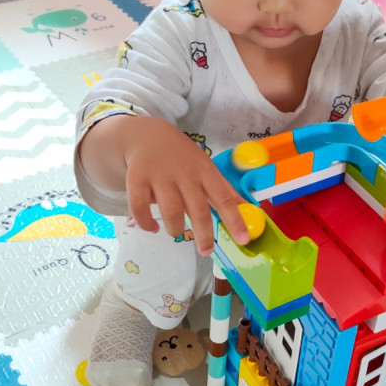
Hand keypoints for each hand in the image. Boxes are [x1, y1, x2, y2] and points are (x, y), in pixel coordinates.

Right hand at [82, 115, 249, 254]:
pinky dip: (146, 222)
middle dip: (204, 234)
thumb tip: (248, 208)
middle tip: (206, 251)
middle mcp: (185, 174)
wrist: (147, 135)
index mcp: (205, 172)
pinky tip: (152, 227)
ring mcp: (160, 176)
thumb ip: (224, 190)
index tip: (243, 240)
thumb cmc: (183, 157)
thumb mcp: (206, 168)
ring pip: (170, 211)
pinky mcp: (137, 179)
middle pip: (198, 209)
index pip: (224, 198)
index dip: (235, 220)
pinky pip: (140, 207)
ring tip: (176, 232)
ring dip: (174, 228)